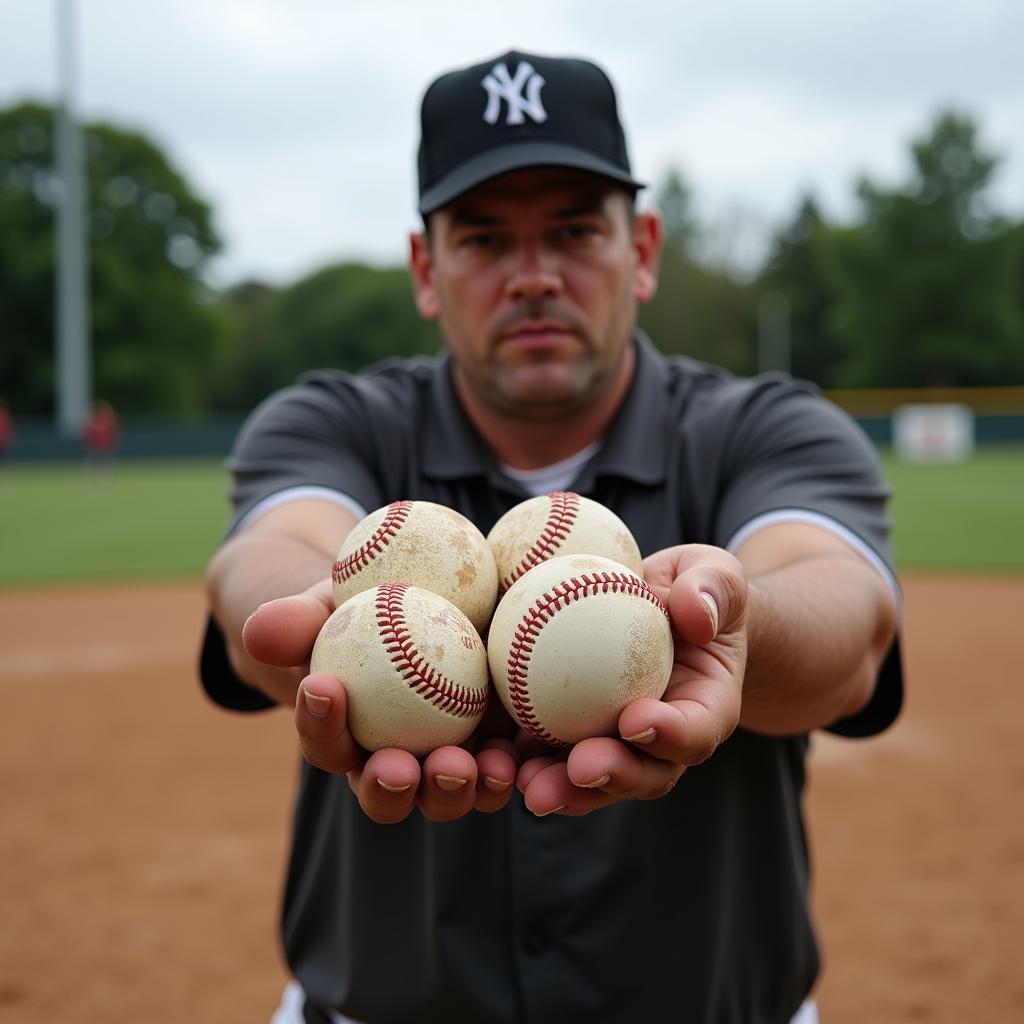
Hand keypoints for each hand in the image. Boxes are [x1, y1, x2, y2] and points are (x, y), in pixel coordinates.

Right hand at [242, 580, 518, 823]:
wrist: (419, 606)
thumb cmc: (357, 605)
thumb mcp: (325, 603)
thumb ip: (295, 620)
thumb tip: (259, 629)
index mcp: (343, 736)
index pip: (325, 742)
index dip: (321, 725)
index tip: (324, 688)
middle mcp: (393, 761)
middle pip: (388, 791)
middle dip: (391, 788)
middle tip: (400, 766)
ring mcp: (446, 759)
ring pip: (448, 792)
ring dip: (457, 789)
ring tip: (470, 767)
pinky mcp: (495, 746)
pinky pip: (503, 767)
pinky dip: (511, 769)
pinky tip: (520, 758)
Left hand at [517, 544, 747, 815]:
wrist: (660, 606)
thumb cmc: (694, 587)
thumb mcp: (714, 574)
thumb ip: (712, 588)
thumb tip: (696, 614)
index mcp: (706, 707)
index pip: (696, 728)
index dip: (670, 734)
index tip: (635, 720)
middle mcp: (664, 739)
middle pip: (645, 771)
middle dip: (613, 776)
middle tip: (581, 767)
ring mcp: (618, 744)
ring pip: (595, 779)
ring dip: (565, 789)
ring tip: (532, 787)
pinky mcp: (574, 735)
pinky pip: (551, 756)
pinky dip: (527, 763)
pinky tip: (497, 761)